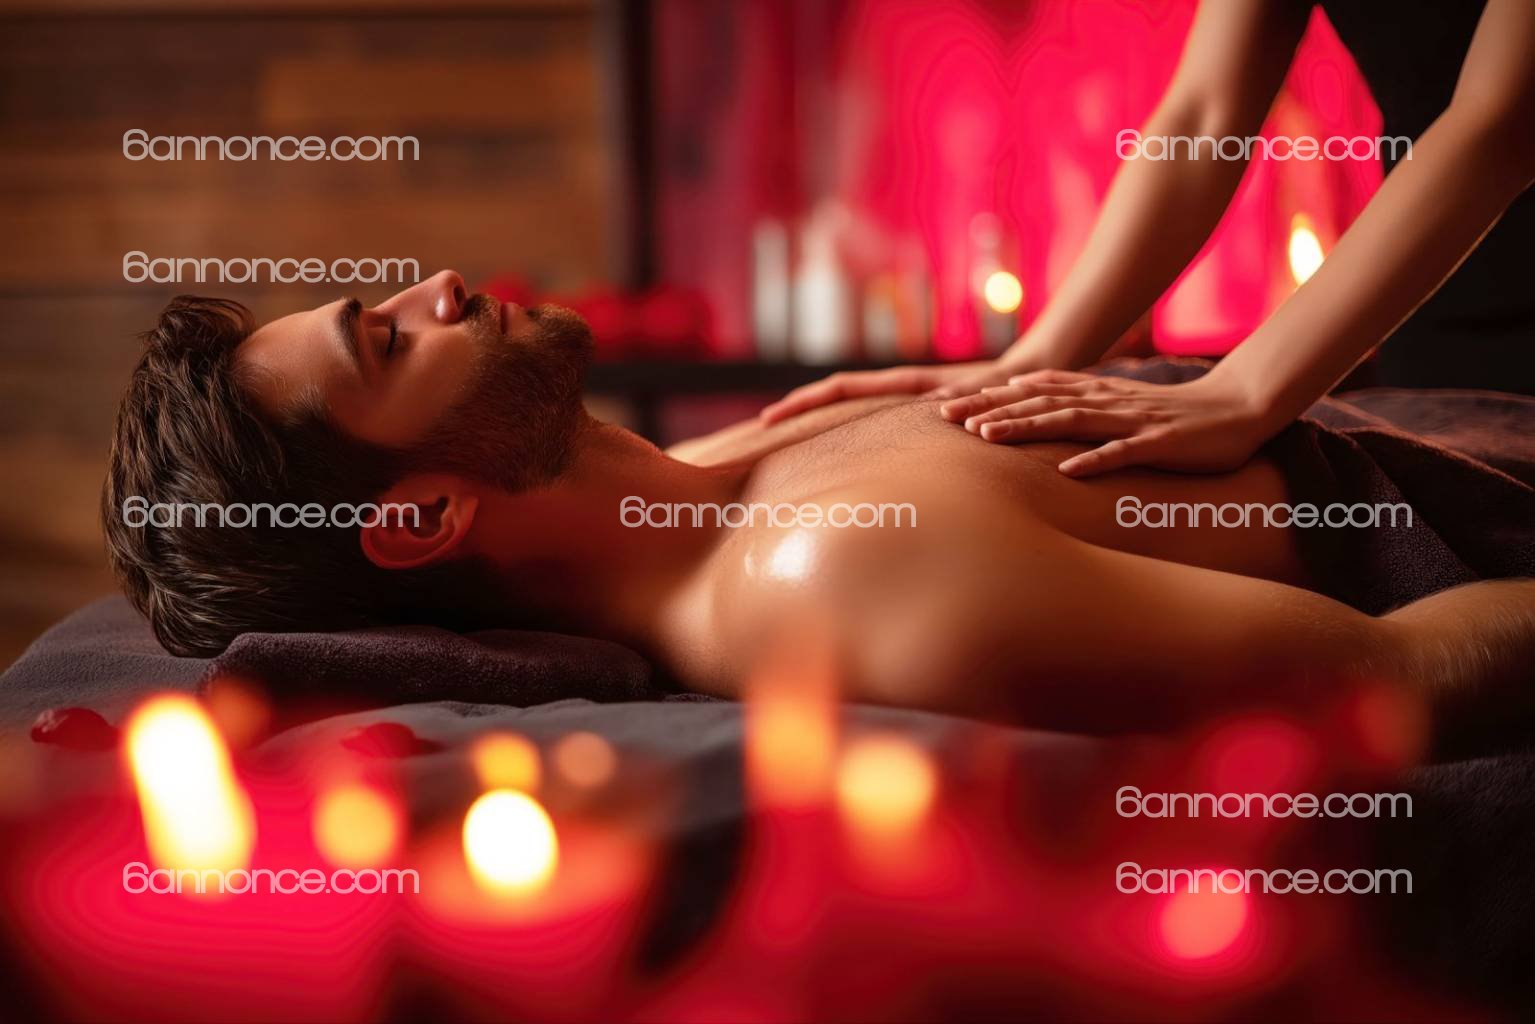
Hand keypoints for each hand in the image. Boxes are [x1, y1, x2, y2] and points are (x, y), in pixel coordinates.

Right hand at [760, 360, 1014, 425]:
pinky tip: (835, 451)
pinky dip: (846, 428)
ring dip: (818, 418)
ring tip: (787, 441)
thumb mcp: (980, 398)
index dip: (806, 402)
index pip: (843, 388)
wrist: (1026, 377)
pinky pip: (870, 419)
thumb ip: (960, 403)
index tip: (772, 417)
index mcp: (904, 383)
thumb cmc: (1005, 388)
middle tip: (764, 428)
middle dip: (800, 409)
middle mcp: (896, 390)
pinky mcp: (913, 412)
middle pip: (836, 395)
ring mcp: (901, 400)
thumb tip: (937, 411)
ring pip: (849, 406)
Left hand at [938, 369, 1272, 476]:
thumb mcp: (1116, 405)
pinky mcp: (1158, 443)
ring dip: (1026, 427)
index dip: (987, 398)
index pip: (1030, 391)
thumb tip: (1029, 398)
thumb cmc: (1173, 416)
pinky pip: (1122, 452)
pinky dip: (1095, 460)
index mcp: (1093, 393)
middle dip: (990, 410)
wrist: (1237, 410)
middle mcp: (1105, 401)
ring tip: (987, 437)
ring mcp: (1130, 421)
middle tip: (946, 418)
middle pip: (1037, 402)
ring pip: (1069, 421)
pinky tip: (1067, 470)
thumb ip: (1076, 402)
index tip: (945, 407)